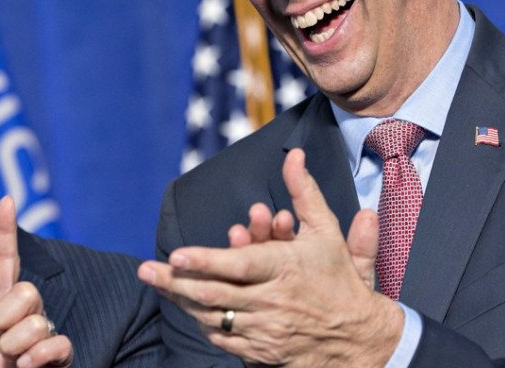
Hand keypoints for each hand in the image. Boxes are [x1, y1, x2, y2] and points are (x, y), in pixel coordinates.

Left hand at [0, 196, 73, 367]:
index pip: (5, 263)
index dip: (5, 232)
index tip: (6, 200)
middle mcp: (25, 316)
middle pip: (27, 289)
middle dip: (6, 316)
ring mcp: (43, 336)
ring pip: (38, 320)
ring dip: (16, 346)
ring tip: (8, 362)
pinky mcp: (59, 358)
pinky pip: (56, 343)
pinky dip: (38, 357)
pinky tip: (26, 367)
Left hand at [139, 149, 398, 365]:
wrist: (358, 338)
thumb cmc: (338, 278)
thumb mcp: (325, 230)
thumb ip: (305, 192)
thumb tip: (294, 155)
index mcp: (286, 270)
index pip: (240, 265)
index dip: (207, 261)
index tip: (177, 255)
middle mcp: (272, 302)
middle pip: (215, 293)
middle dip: (176, 282)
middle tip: (145, 270)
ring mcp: (264, 330)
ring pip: (213, 316)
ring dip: (182, 300)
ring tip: (156, 284)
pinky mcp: (260, 351)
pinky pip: (222, 338)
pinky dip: (202, 322)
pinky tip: (187, 307)